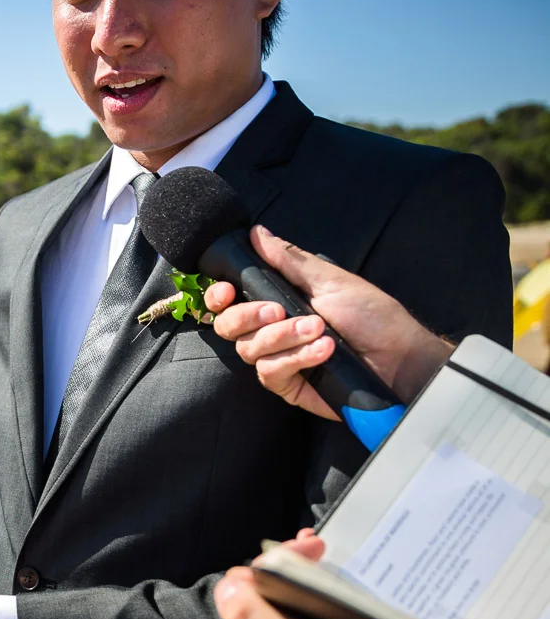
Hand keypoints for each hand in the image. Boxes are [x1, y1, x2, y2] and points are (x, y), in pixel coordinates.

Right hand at [203, 225, 452, 419]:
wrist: (400, 358)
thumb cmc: (371, 315)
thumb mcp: (330, 280)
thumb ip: (289, 260)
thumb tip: (257, 233)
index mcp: (277, 301)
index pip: (229, 301)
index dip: (218, 296)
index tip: (226, 291)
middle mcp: (271, 331)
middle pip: (228, 326)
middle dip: (248, 316)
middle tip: (278, 311)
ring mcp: (278, 359)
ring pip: (249, 350)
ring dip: (284, 337)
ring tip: (320, 330)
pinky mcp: (288, 384)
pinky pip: (270, 372)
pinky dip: (296, 358)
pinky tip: (323, 351)